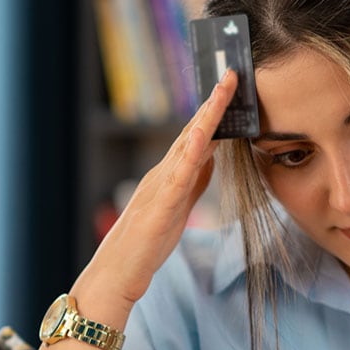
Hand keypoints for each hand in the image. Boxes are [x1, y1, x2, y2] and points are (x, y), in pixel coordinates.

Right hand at [75, 70, 237, 307]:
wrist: (117, 273)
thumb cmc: (146, 245)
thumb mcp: (179, 207)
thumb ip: (193, 182)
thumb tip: (212, 158)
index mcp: (171, 175)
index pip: (197, 136)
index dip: (215, 112)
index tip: (232, 89)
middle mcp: (164, 172)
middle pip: (194, 130)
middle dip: (214, 103)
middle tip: (232, 75)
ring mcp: (161, 185)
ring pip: (188, 142)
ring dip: (207, 115)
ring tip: (224, 90)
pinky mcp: (161, 204)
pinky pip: (180, 172)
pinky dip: (194, 150)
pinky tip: (207, 133)